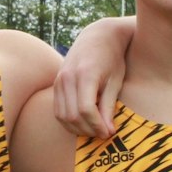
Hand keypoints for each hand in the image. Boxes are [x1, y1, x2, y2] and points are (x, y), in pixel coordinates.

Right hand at [53, 21, 130, 137]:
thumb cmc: (112, 58)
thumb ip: (109, 106)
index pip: (86, 110)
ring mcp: (59, 80)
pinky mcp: (56, 84)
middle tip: (103, 134)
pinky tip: (83, 124)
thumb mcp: (115, 81)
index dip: (97, 126)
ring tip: (94, 130)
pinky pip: (58, 110)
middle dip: (88, 130)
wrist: (98, 37)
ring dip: (77, 129)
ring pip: (62, 116)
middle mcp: (67, 77)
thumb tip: (108, 132)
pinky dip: (69, 121)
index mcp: (85, 74)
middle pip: (72, 115)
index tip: (109, 133)